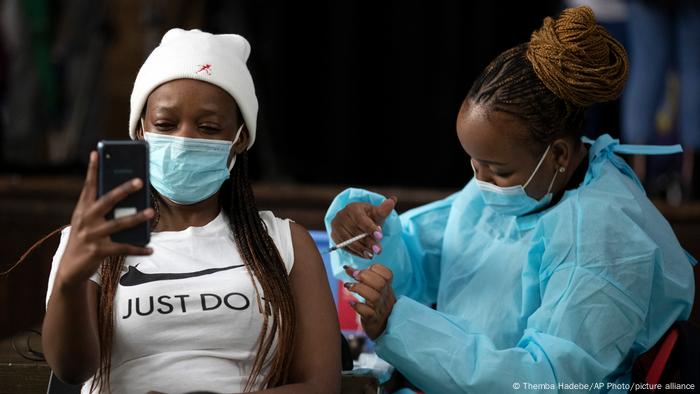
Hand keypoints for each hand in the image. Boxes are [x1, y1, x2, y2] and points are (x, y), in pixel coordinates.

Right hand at [56, 151, 153, 287]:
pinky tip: (151, 248)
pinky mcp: (98, 251)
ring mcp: (91, 235)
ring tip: (151, 212)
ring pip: (118, 224)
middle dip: (123, 190)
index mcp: (82, 209)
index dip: (93, 169)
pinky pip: (123, 248)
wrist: (70, 269)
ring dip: (137, 218)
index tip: (97, 153)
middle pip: (106, 201)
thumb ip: (103, 210)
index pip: (88, 186)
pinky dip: (138, 248)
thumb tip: (131, 200)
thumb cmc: (85, 239)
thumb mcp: (88, 222)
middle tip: (139, 181)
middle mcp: (85, 219)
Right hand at [330, 196, 396, 258]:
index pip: (361, 219)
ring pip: (349, 241)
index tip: (380, 236)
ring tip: (372, 255)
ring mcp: (336, 226)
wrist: (355, 221)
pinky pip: (345, 247)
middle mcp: (341, 216)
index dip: (371, 228)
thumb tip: (393, 200)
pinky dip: (355, 252)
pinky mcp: (334, 236)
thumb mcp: (376, 213)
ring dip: (362, 249)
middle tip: (378, 250)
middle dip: (368, 242)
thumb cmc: (368, 217)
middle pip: (356, 232)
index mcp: (352, 208)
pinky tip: (365, 255)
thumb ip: (384, 209)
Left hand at [344, 264, 395, 339]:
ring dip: (359, 289)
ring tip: (348, 286)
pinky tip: (351, 303)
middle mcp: (385, 298)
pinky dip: (358, 306)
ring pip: (373, 297)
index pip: (388, 274)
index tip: (364, 269)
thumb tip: (347, 268)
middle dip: (365, 276)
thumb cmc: (377, 306)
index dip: (376, 268)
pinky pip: (367, 312)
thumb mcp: (374, 291)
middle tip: (354, 276)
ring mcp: (380, 309)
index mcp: (387, 288)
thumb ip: (363, 279)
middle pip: (380, 284)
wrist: (383, 329)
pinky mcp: (373, 320)